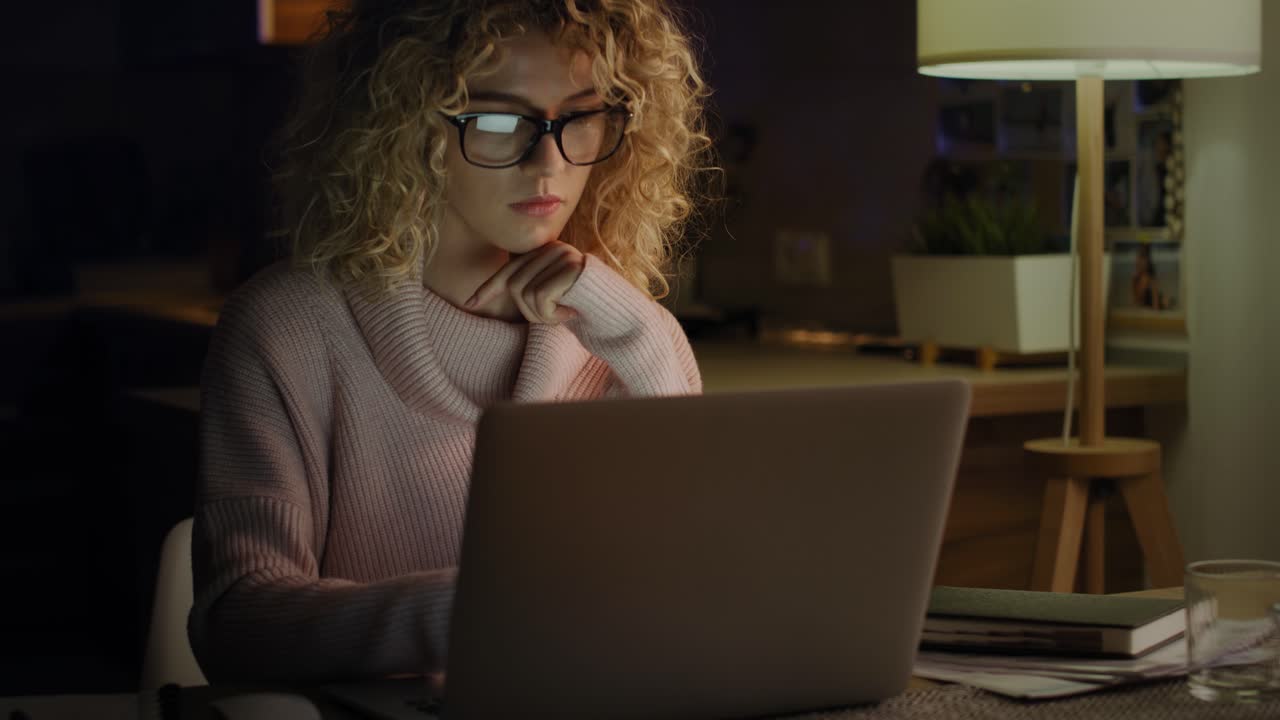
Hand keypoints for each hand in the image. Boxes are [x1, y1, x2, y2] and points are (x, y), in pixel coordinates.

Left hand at [465, 241, 585, 323]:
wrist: (620, 316)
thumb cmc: (586, 309)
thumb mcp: (551, 298)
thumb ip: (527, 289)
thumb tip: (477, 299)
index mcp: (546, 253)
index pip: (510, 270)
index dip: (488, 289)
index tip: (470, 304)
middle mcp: (553, 248)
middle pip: (514, 286)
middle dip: (530, 313)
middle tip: (555, 317)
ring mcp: (563, 255)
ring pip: (525, 294)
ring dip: (543, 316)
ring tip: (566, 313)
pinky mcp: (571, 268)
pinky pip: (541, 299)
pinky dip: (553, 315)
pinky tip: (572, 312)